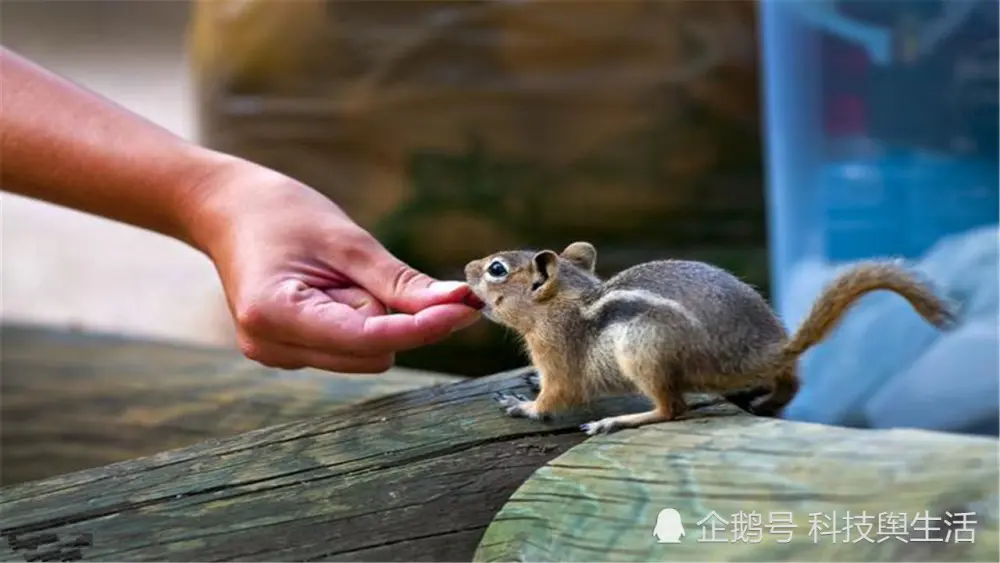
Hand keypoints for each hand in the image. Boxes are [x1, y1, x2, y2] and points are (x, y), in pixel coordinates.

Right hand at [190, 161, 481, 372]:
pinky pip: (348, 348)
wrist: (225, 209)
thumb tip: (458, 303)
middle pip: (372, 353)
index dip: (422, 327)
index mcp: (275, 314)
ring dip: (370, 318)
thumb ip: (401, 281)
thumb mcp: (346, 240)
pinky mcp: (287, 353)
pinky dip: (355, 321)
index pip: (369, 339)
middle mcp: (272, 346)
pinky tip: (327, 290)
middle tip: (363, 269)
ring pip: (364, 354)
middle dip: (389, 316)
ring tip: (334, 276)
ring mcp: (276, 354)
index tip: (466, 309)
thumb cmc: (280, 213)